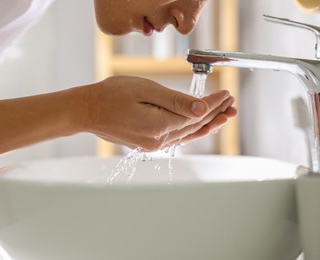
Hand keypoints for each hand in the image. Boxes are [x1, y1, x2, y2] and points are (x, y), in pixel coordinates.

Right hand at [81, 76, 235, 150]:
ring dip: (207, 124)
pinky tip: (200, 126)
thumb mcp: (145, 90)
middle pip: (195, 126)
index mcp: (159, 125)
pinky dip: (191, 130)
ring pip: (187, 133)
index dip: (213, 104)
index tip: (227, 94)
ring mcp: (153, 144)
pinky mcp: (148, 143)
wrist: (87, 111)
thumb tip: (202, 109)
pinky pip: (177, 137)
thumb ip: (175, 101)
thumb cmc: (111, 95)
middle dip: (215, 114)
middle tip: (232, 105)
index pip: (196, 115)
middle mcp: (158, 140)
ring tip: (224, 116)